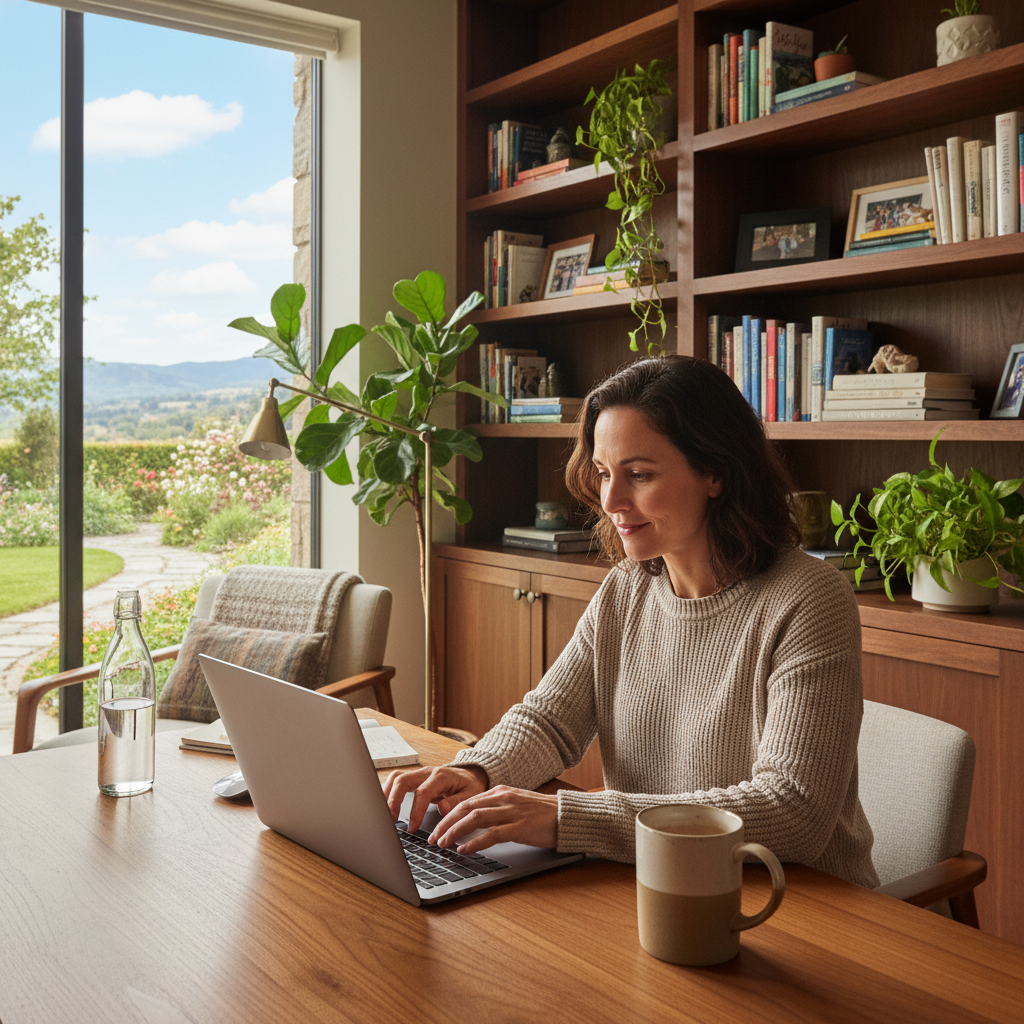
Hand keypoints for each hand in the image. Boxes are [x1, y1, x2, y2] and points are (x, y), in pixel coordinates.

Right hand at [383, 764, 488, 834]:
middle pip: (402, 780)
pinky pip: (396, 781)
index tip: (412, 828)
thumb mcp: (471, 795)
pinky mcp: (414, 779)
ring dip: (387, 794)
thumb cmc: (469, 787)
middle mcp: (427, 772)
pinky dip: (388, 792)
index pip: (423, 792)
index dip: (415, 811)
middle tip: (389, 820)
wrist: (470, 775)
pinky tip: (384, 806)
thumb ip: (457, 802)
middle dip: (393, 800)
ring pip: (396, 778)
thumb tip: (442, 808)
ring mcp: (419, 774)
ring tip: (382, 814)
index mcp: (441, 776)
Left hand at [429, 786, 557, 854]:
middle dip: (445, 824)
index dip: (448, 815)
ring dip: (455, 832)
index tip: (436, 828)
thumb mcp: (515, 805)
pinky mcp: (520, 827)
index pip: (466, 801)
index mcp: (500, 791)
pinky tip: (464, 849)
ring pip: (474, 818)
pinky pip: (492, 834)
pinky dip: (475, 842)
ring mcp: (512, 811)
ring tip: (443, 844)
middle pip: (465, 808)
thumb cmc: (542, 814)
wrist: (568, 815)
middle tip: (432, 838)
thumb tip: (472, 822)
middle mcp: (503, 798)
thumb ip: (496, 809)